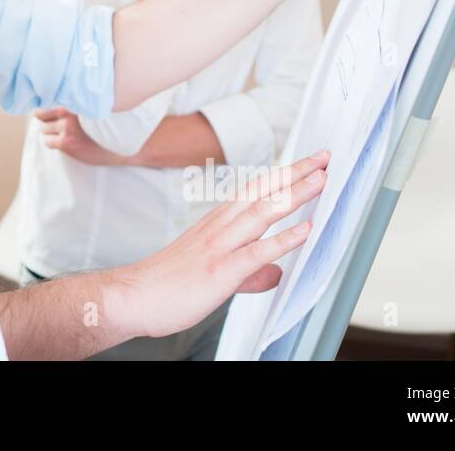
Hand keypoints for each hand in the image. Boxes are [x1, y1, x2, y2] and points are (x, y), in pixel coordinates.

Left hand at [34, 107, 127, 165]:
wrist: (120, 144)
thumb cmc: (108, 124)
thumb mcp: (93, 107)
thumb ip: (77, 102)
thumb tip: (52, 102)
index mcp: (75, 100)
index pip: (48, 99)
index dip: (44, 106)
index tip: (40, 109)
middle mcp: (69, 111)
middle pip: (41, 114)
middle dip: (46, 120)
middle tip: (54, 124)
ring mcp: (66, 126)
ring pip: (44, 129)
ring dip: (50, 132)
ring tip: (64, 134)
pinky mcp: (66, 142)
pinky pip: (48, 142)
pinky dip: (53, 143)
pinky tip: (65, 143)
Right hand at [110, 150, 329, 339]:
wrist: (130, 298)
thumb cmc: (165, 286)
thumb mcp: (214, 275)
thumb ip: (249, 273)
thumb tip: (275, 274)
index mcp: (216, 224)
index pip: (254, 192)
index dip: (282, 176)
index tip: (307, 164)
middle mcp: (219, 228)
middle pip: (262, 192)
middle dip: (295, 174)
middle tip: (323, 157)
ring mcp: (219, 247)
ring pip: (262, 213)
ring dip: (293, 194)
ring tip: (320, 180)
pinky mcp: (220, 270)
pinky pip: (256, 252)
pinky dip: (283, 240)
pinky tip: (305, 231)